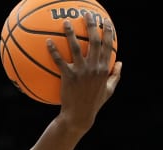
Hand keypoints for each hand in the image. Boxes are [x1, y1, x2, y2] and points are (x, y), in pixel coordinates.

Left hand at [48, 12, 121, 132]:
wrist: (79, 115)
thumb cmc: (94, 103)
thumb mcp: (109, 89)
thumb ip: (115, 75)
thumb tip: (120, 63)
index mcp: (103, 68)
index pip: (108, 45)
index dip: (108, 31)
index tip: (106, 21)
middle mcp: (93, 67)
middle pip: (94, 41)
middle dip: (92, 25)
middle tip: (87, 15)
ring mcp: (81, 71)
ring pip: (75, 47)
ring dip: (70, 33)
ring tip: (65, 23)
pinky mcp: (68, 76)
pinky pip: (59, 60)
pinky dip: (53, 50)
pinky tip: (48, 42)